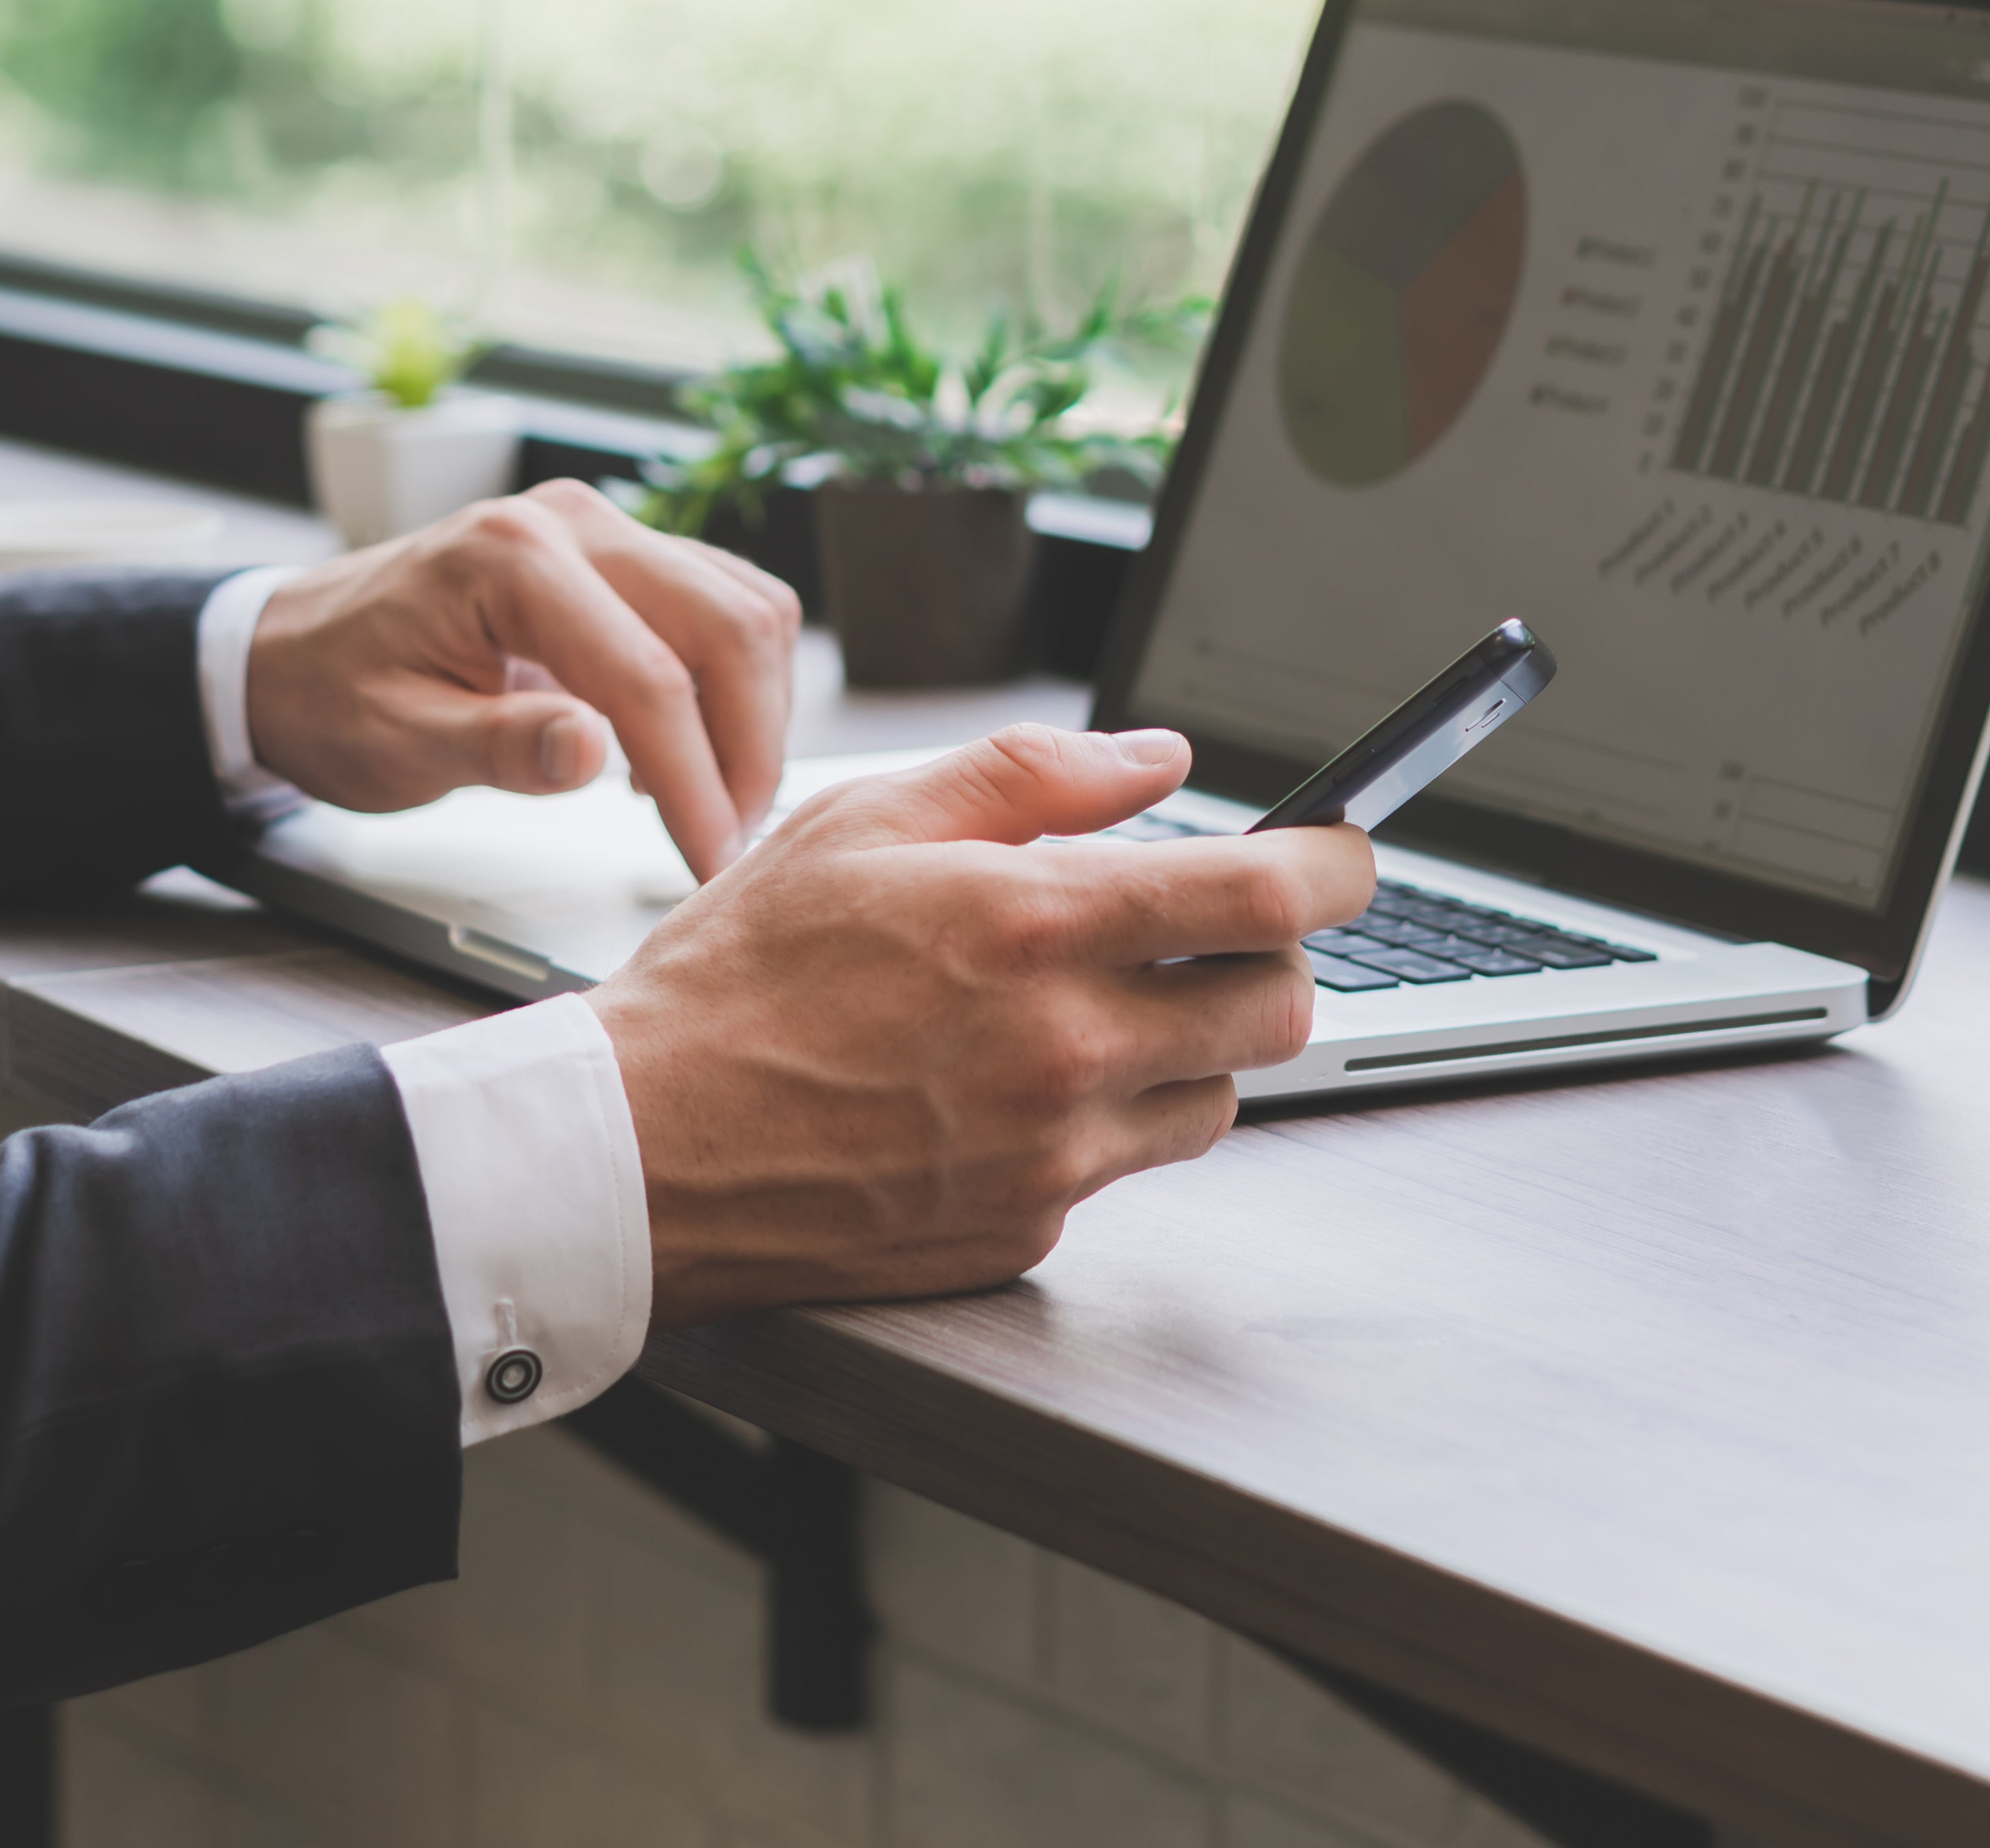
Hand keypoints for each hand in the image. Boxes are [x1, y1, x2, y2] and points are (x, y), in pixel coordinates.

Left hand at [237, 479, 802, 882]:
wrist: (292, 650)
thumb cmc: (333, 696)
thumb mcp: (395, 743)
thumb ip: (497, 747)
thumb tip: (591, 752)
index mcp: (511, 561)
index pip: (648, 677)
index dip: (694, 781)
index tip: (708, 862)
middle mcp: (572, 523)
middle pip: (729, 623)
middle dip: (749, 744)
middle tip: (728, 840)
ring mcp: (602, 529)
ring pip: (743, 606)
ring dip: (754, 710)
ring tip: (714, 802)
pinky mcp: (618, 553)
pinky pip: (718, 601)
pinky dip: (730, 679)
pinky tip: (684, 748)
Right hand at [581, 724, 1372, 1320]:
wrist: (644, 1150)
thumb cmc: (736, 978)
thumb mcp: (862, 822)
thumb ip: (1029, 777)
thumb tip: (1159, 760)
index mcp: (1032, 927)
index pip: (1260, 896)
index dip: (1335, 868)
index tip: (1346, 854)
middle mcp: (1063, 1049)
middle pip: (1278, 1010)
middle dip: (1271, 959)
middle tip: (1214, 930)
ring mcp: (1052, 1154)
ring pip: (1214, 1096)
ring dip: (1190, 1044)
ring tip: (1091, 1006)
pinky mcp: (1025, 1229)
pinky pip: (1120, 1167)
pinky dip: (1098, 1121)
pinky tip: (1007, 1086)